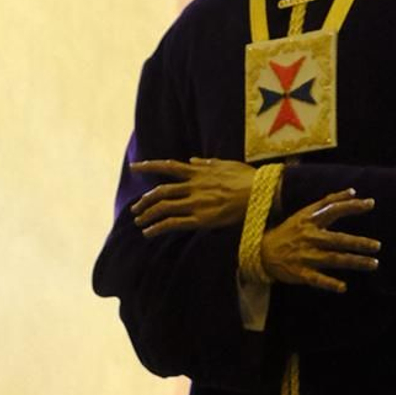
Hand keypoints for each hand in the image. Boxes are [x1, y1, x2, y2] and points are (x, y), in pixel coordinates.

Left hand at [129, 157, 256, 232]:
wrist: (260, 192)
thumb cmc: (247, 178)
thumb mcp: (225, 165)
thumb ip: (205, 164)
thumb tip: (191, 160)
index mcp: (198, 172)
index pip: (169, 167)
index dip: (149, 166)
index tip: (135, 167)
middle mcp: (194, 186)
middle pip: (161, 191)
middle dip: (145, 200)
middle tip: (135, 209)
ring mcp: (196, 203)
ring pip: (164, 207)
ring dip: (148, 215)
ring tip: (139, 222)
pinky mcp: (201, 219)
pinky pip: (174, 223)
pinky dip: (158, 227)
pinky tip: (148, 233)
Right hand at [258, 190, 378, 293]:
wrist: (263, 252)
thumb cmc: (290, 231)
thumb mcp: (306, 212)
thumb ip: (330, 201)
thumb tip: (353, 191)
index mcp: (311, 221)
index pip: (333, 210)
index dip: (351, 206)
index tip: (370, 204)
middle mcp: (309, 237)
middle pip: (337, 239)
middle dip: (357, 243)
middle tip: (377, 246)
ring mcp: (305, 256)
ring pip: (332, 259)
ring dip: (353, 262)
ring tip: (373, 264)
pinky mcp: (300, 273)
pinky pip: (316, 279)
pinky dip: (329, 283)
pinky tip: (343, 288)